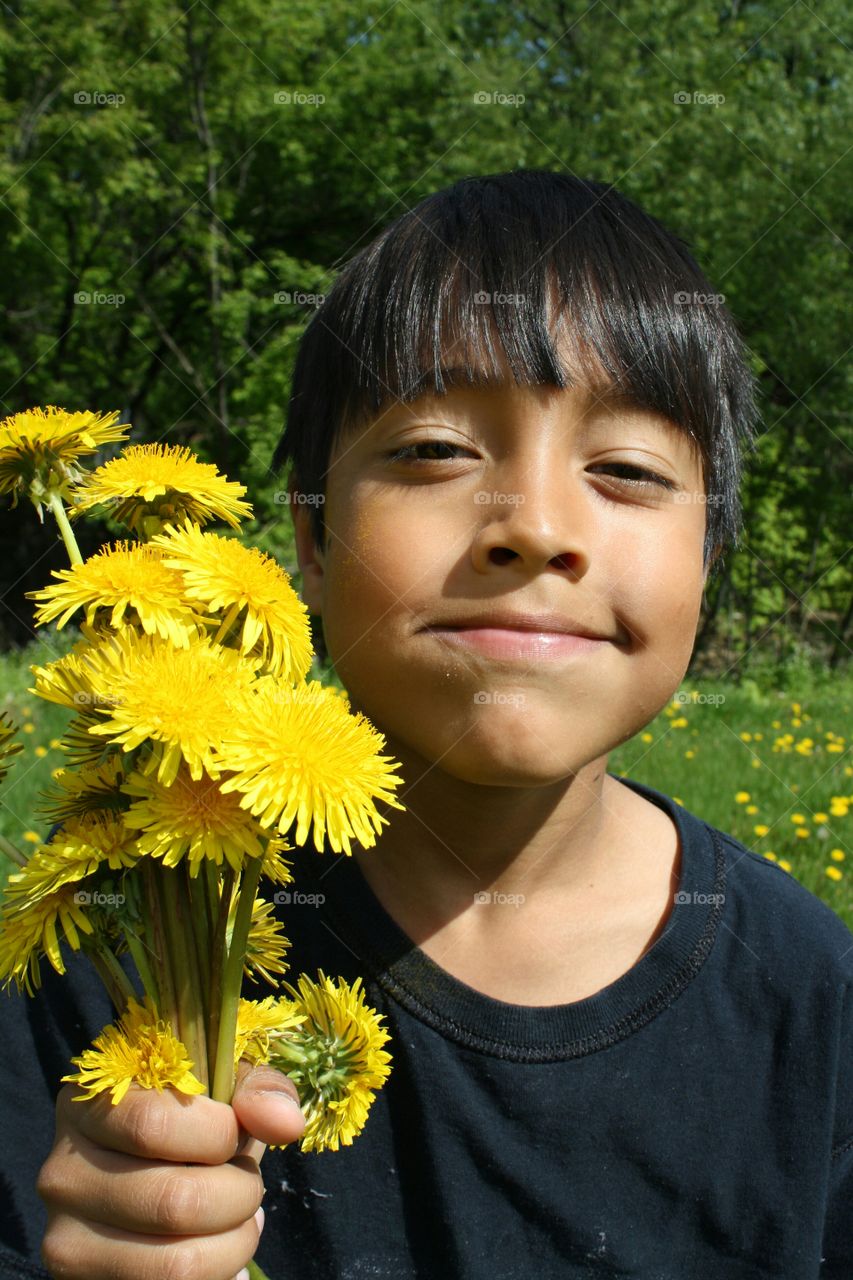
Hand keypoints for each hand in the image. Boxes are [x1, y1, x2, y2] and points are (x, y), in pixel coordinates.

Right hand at [37, 1059, 305, 1279]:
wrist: (149, 1177)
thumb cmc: (193, 1122)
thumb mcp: (223, 1088)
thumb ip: (258, 1091)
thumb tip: (287, 1123)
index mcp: (89, 1105)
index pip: (154, 1125)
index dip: (218, 1134)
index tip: (233, 1133)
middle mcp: (63, 1173)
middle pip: (174, 1202)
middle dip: (239, 1195)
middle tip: (246, 1184)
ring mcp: (67, 1240)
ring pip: (178, 1264)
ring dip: (235, 1243)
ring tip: (239, 1221)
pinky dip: (217, 1275)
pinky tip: (217, 1249)